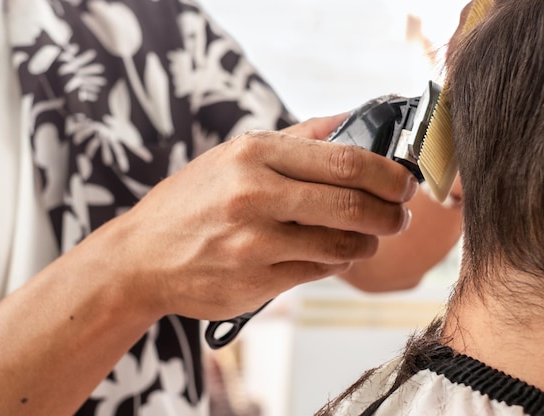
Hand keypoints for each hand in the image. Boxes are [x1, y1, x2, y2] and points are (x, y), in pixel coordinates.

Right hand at [96, 115, 417, 319]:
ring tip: (369, 238)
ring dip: (367, 243)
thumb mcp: (234, 156)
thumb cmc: (193, 201)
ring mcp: (254, 244)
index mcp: (252, 155)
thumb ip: (297, 140)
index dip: (387, 173)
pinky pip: (318, 271)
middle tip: (400, 216)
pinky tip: (332, 254)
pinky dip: (335, 262)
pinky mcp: (256, 282)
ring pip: (341, 245)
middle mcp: (254, 196)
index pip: (344, 161)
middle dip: (390, 213)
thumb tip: (352, 122)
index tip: (404, 182)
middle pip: (351, 204)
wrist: (140, 257)